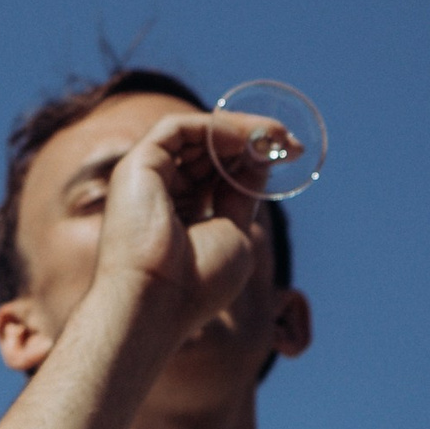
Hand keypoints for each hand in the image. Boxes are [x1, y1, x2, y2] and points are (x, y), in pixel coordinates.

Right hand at [88, 111, 285, 337]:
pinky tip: (244, 138)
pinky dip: (213, 127)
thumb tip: (262, 158)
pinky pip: (178, 128)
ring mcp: (147, 175)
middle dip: (252, 140)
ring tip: (273, 135)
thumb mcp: (235, 231)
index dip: (254, 158)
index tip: (291, 152)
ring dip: (238, 129)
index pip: (220, 172)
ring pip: (195, 135)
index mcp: (182, 212)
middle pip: (210, 150)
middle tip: (287, 139)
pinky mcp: (138, 163)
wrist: (158, 301)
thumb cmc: (197, 282)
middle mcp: (162, 190)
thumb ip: (243, 193)